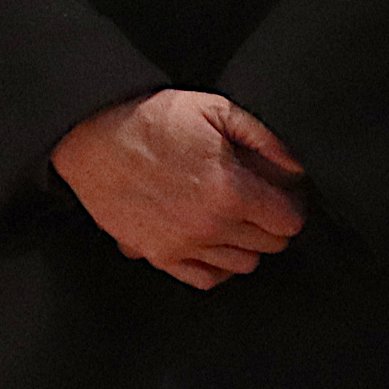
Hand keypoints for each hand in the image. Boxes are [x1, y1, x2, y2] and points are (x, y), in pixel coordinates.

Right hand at [50, 90, 305, 292]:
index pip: (289, 222)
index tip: (280, 191)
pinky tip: (213, 242)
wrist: (91, 137)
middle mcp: (210, 227)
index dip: (289, 203)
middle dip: (270, 221)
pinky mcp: (159, 255)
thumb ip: (263, 138)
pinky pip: (206, 279)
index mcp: (230, 192)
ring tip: (232, 217)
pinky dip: (217, 265)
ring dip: (246, 243)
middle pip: (271, 245)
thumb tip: (297, 166)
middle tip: (257, 199)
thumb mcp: (214, 109)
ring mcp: (184, 246)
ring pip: (243, 264)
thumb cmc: (151, 119)